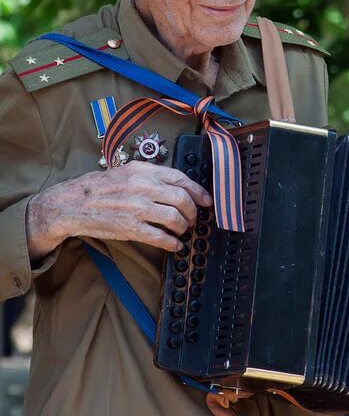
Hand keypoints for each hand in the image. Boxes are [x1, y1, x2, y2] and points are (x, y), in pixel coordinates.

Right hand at [26, 161, 211, 259]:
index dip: (198, 191)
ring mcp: (138, 208)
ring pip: (175, 219)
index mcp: (144, 171)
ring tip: (182, 230)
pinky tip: (175, 245)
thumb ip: (151, 175)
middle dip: (193, 212)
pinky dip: (172, 243)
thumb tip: (176, 184)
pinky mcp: (131, 228)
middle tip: (193, 218)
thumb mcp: (127, 170)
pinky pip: (160, 237)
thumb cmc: (100, 186)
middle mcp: (144, 187)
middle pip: (182, 199)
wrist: (75, 202)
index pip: (181, 178)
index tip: (206, 200)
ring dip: (184, 227)